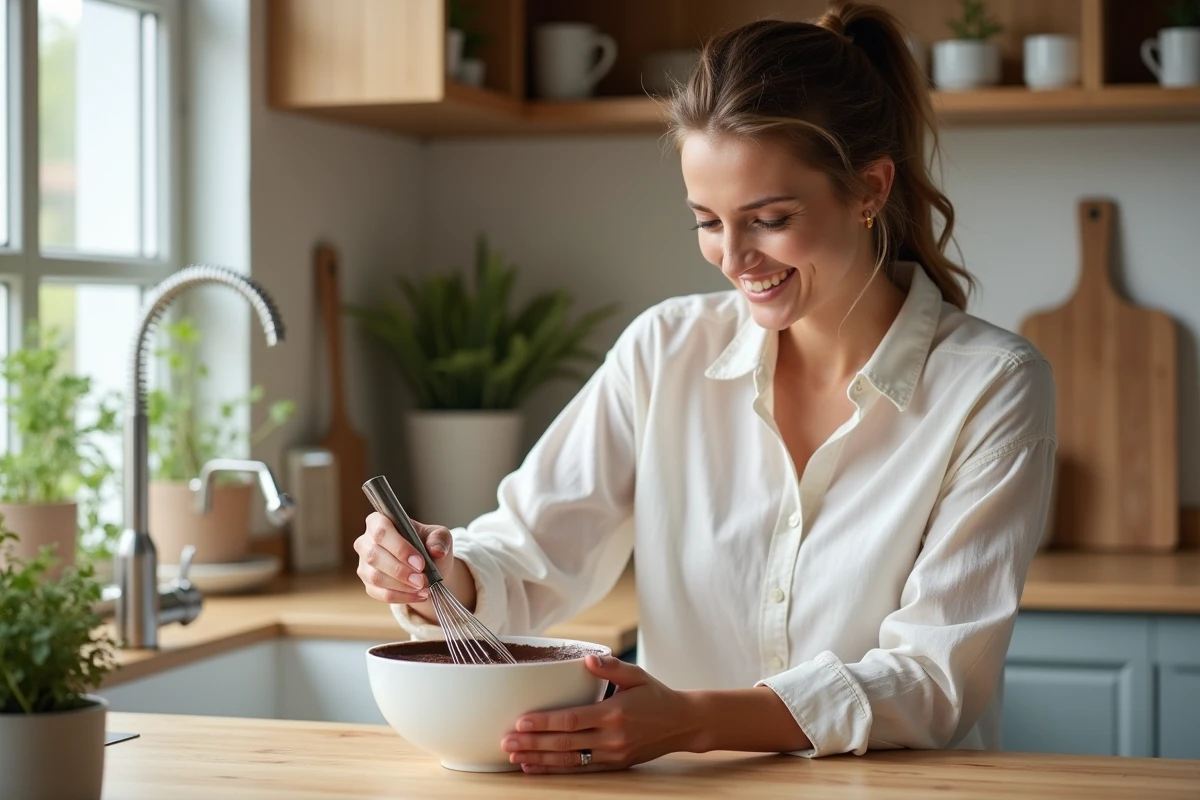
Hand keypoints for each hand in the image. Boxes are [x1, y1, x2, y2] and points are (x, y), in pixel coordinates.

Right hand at [353, 512, 454, 605]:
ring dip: (402, 586)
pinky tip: (418, 595)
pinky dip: (401, 597)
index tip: (420, 562)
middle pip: (374, 556)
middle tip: (422, 580)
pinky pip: (380, 593)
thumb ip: (439, 539)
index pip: (381, 531)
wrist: (427, 566)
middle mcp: (366, 541)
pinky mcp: (369, 584)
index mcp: (379, 521)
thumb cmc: (428, 544)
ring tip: (423, 588)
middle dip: (400, 570)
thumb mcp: (439, 536)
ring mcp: (365, 564)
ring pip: (376, 577)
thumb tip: (436, 549)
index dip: (399, 548)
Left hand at [500, 655, 703, 773]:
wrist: (682, 724)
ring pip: (568, 760)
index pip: (572, 719)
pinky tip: (535, 767)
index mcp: (614, 713)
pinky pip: (579, 769)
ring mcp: (612, 755)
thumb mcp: (637, 675)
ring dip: (539, 759)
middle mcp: (611, 738)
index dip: (545, 722)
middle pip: (564, 743)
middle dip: (532, 743)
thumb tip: (586, 658)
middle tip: (506, 741)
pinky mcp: (613, 765)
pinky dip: (555, 770)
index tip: (521, 721)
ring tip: (514, 756)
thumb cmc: (657, 695)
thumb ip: (611, 667)